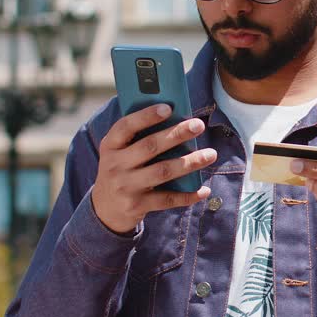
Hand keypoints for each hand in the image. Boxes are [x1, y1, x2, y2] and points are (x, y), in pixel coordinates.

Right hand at [92, 103, 215, 233]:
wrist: (106, 208)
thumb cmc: (121, 169)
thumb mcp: (119, 152)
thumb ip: (138, 136)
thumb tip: (175, 118)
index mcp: (111, 146)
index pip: (126, 126)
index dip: (146, 116)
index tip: (168, 108)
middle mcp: (115, 165)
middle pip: (150, 147)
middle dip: (176, 134)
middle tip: (198, 125)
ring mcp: (125, 187)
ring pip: (163, 172)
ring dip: (189, 163)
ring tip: (210, 154)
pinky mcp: (137, 206)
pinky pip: (167, 199)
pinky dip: (188, 195)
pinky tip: (204, 190)